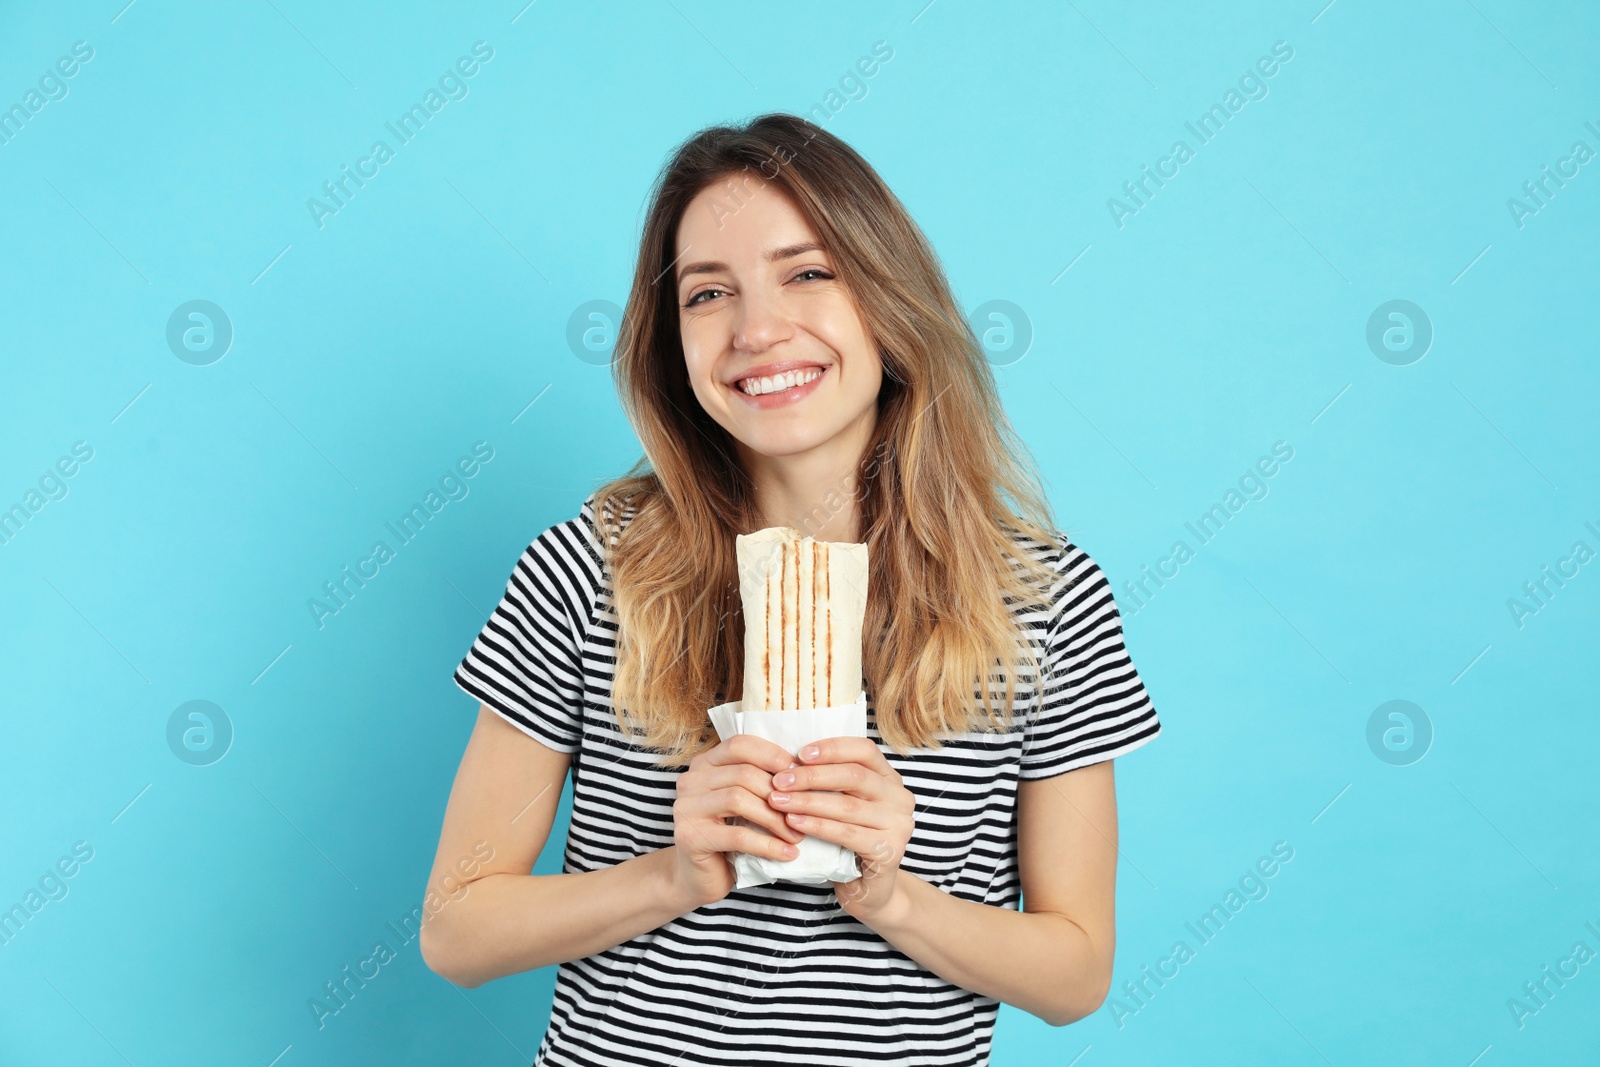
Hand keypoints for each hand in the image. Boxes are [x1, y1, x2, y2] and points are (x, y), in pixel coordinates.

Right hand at [667, 734, 807, 909]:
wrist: (698, 877)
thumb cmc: (729, 835)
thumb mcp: (743, 802)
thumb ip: (758, 781)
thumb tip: (802, 769)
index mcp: (704, 763)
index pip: (740, 745)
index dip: (773, 756)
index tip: (800, 774)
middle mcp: (690, 780)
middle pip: (743, 773)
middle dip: (780, 793)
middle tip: (804, 812)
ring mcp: (686, 808)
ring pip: (739, 800)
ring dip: (775, 819)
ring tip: (796, 835)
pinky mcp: (689, 837)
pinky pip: (738, 835)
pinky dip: (767, 844)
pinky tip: (787, 853)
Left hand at [765, 737, 915, 922]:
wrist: (867, 890)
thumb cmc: (848, 842)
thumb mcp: (842, 805)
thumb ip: (830, 782)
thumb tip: (790, 760)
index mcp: (889, 778)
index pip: (864, 750)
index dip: (832, 748)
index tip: (799, 753)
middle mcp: (900, 798)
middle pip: (854, 776)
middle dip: (811, 776)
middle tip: (779, 781)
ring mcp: (899, 825)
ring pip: (847, 806)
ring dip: (808, 802)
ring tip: (778, 801)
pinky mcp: (889, 851)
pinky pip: (847, 834)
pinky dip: (817, 826)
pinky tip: (794, 823)